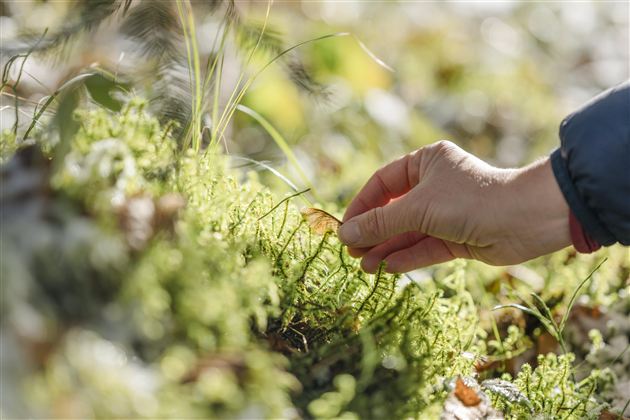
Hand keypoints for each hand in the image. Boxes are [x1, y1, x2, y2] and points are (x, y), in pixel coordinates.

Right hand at [337, 141, 570, 272]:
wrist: (526, 220)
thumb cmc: (469, 200)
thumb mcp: (418, 208)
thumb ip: (380, 223)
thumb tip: (345, 234)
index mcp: (426, 163)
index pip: (383, 183)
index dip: (362, 205)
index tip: (345, 228)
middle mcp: (435, 185)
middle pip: (394, 210)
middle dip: (373, 232)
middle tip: (351, 252)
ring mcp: (447, 213)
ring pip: (409, 232)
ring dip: (387, 248)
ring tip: (363, 266)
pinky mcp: (458, 237)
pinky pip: (426, 246)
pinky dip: (407, 256)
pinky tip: (386, 268)